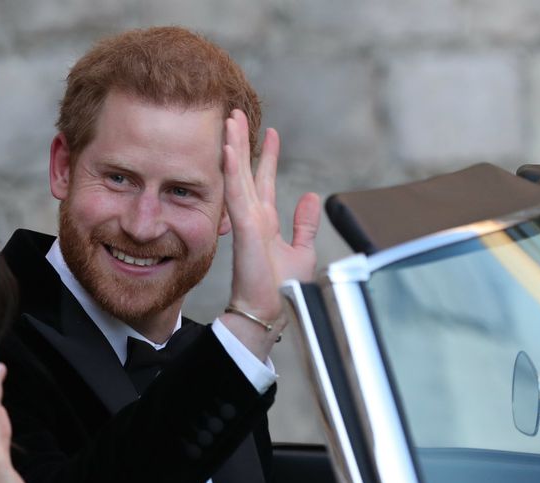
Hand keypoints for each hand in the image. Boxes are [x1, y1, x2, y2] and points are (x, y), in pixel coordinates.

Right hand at [221, 110, 320, 354]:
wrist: (270, 312)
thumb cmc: (282, 290)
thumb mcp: (301, 250)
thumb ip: (304, 224)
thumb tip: (311, 197)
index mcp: (265, 222)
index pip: (264, 180)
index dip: (267, 155)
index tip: (270, 132)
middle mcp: (253, 217)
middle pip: (245, 171)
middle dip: (242, 141)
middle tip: (237, 113)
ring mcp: (246, 221)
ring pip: (237, 176)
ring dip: (233, 147)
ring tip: (230, 120)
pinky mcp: (244, 229)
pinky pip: (236, 194)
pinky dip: (232, 171)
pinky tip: (228, 149)